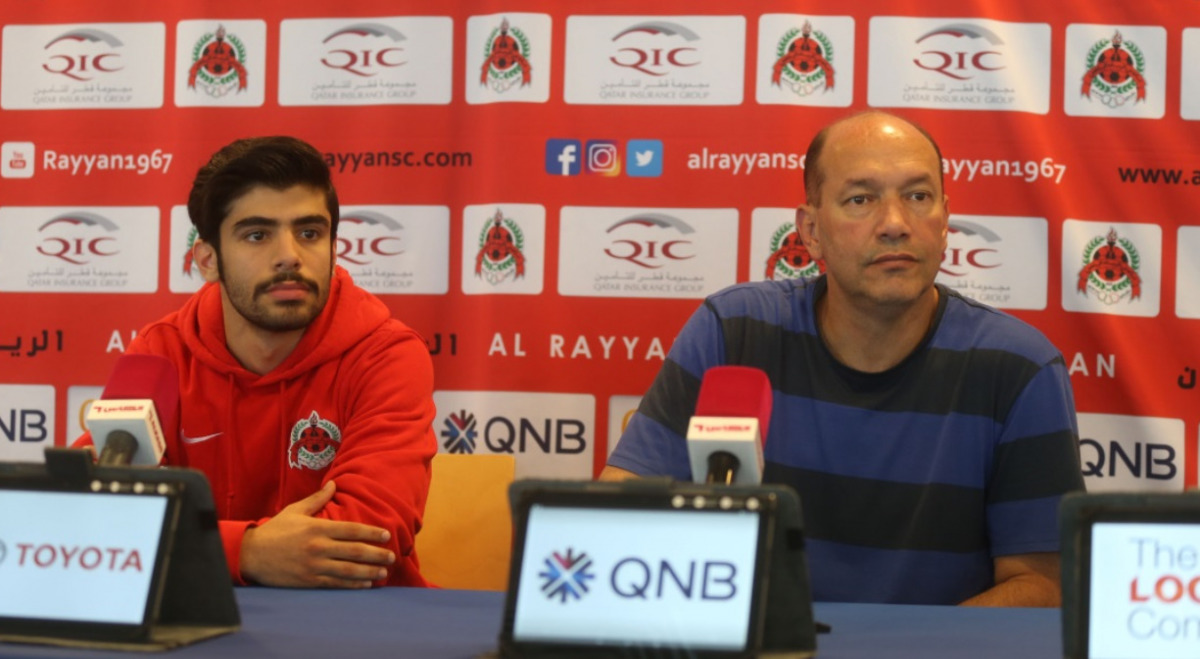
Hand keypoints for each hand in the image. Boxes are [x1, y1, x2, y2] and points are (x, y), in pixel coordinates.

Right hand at [239, 480, 394, 587]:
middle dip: (376, 554)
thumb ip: (317, 499)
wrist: (251, 555)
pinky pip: (335, 584)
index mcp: (317, 528)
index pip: (351, 530)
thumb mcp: (294, 510)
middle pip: (354, 551)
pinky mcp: (308, 581)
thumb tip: (334, 485)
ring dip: (369, 572)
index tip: (386, 535)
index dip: (371, 533)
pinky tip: (365, 584)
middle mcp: (318, 547)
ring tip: (384, 573)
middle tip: (392, 557)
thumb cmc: (274, 531)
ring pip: (348, 570)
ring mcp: (313, 566)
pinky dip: (352, 585)